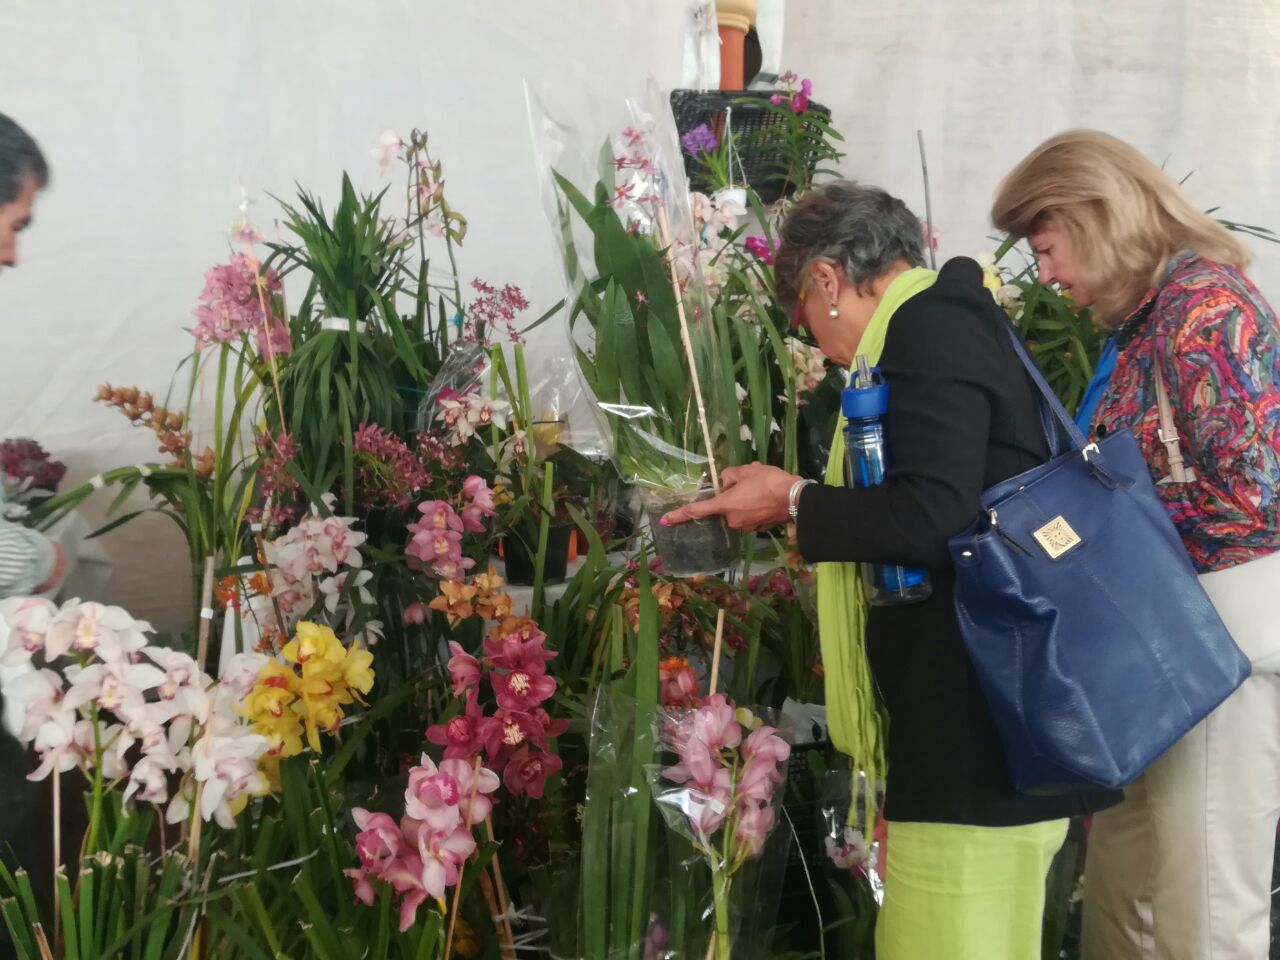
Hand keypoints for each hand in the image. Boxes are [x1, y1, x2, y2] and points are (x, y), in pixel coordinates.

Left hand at [661, 463, 799, 531]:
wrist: (795, 498)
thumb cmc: (769, 482)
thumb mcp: (747, 470)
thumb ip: (730, 475)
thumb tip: (725, 482)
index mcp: (726, 505)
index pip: (698, 510)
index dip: (680, 515)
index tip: (665, 522)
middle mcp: (733, 520)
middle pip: (725, 506)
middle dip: (732, 495)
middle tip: (748, 482)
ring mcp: (747, 527)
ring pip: (739, 510)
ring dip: (745, 500)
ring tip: (762, 487)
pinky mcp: (759, 529)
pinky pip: (751, 515)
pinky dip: (755, 507)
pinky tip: (767, 497)